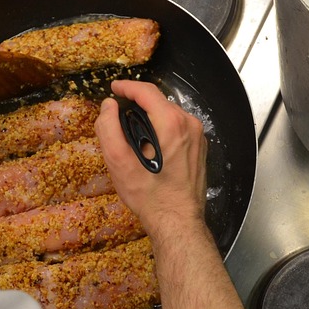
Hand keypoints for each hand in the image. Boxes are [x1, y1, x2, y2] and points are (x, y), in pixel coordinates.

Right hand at [94, 79, 207, 235]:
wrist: (177, 221)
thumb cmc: (148, 194)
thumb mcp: (118, 162)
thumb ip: (108, 128)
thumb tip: (108, 106)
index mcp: (171, 122)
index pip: (147, 91)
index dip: (127, 87)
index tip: (114, 89)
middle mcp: (189, 124)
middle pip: (159, 102)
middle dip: (138, 105)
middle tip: (119, 117)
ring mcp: (198, 136)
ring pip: (169, 115)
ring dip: (151, 118)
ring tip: (133, 135)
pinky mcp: (200, 148)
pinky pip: (178, 129)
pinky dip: (163, 130)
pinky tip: (151, 148)